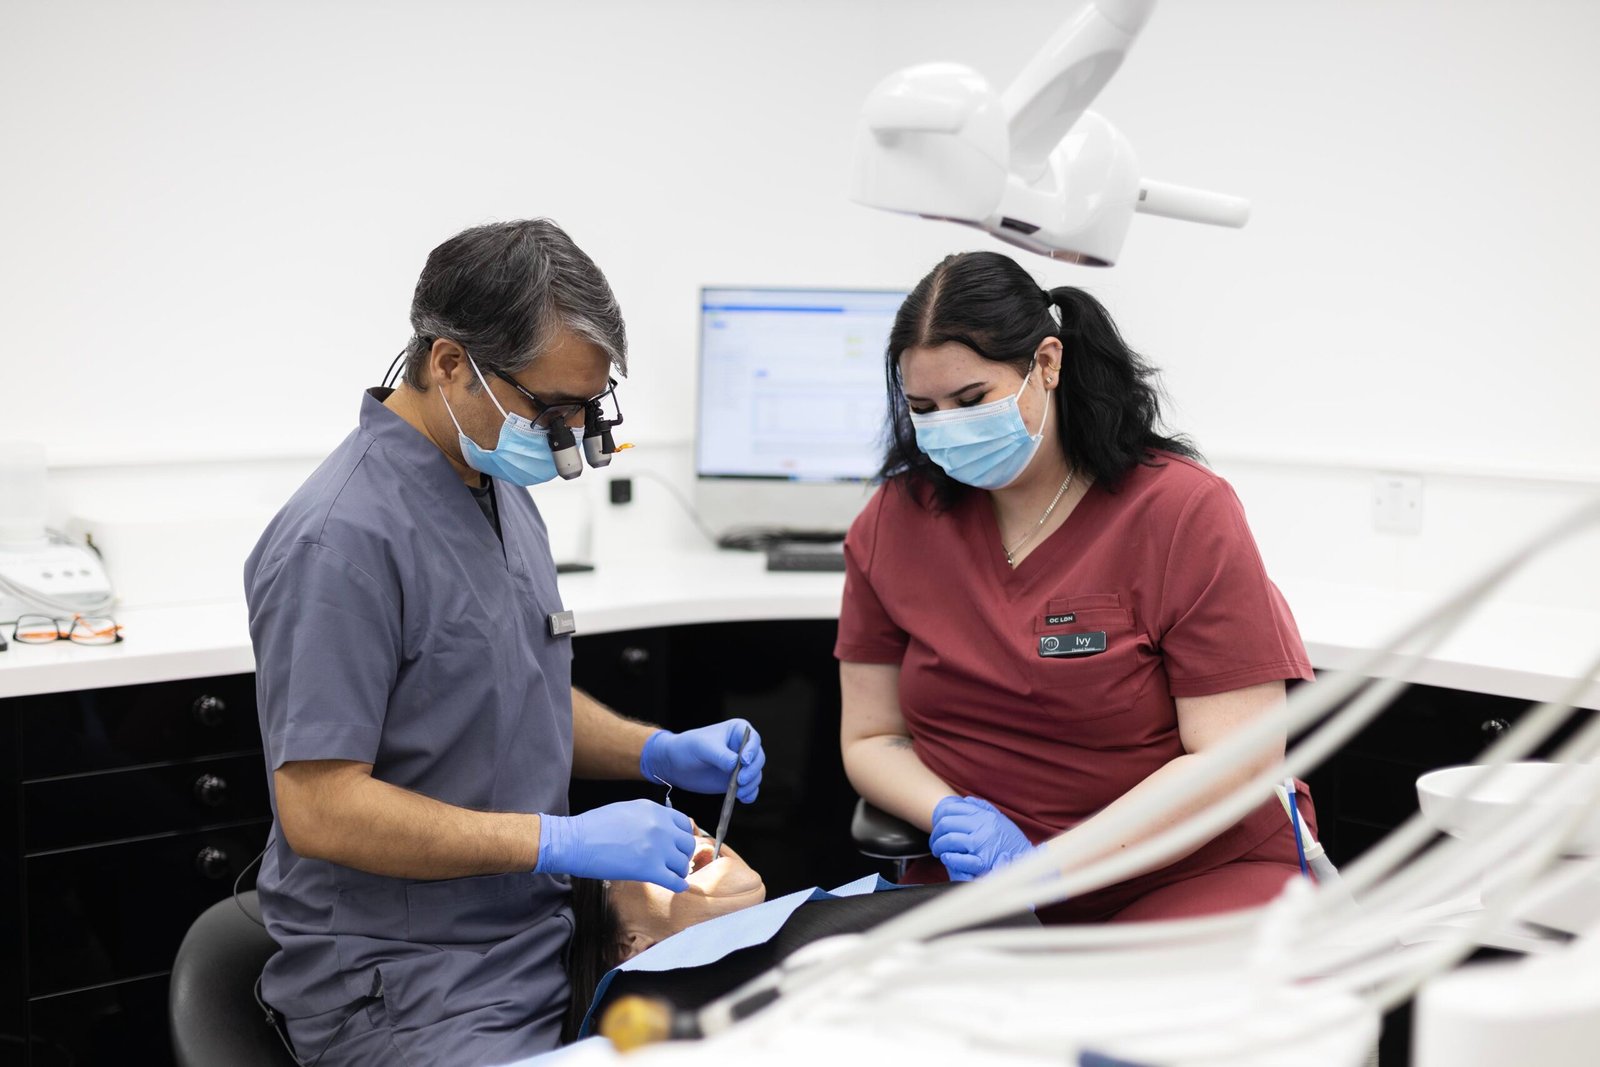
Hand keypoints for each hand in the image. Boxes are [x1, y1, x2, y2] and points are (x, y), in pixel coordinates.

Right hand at [535, 799, 695, 891]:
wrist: (575, 841)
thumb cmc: (594, 827)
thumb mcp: (627, 810)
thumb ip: (649, 817)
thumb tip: (662, 829)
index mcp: (655, 810)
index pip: (684, 824)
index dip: (682, 837)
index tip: (676, 846)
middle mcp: (661, 826)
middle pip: (687, 844)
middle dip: (682, 855)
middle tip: (673, 863)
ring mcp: (657, 848)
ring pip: (683, 864)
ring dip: (678, 871)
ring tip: (669, 875)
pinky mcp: (649, 869)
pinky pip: (676, 881)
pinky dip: (678, 886)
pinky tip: (675, 887)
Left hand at [639, 720, 764, 802]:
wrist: (674, 764)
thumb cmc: (687, 747)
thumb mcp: (702, 747)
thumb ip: (720, 755)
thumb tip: (735, 765)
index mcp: (737, 731)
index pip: (753, 739)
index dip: (752, 750)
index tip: (743, 761)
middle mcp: (743, 748)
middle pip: (758, 759)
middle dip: (752, 771)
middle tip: (740, 780)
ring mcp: (740, 765)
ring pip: (755, 775)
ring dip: (751, 784)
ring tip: (739, 792)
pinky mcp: (736, 781)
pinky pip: (749, 788)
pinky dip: (749, 794)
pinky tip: (743, 799)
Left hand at [930, 795, 1034, 880]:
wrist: (1028, 863)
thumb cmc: (1011, 842)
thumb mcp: (1000, 819)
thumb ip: (983, 808)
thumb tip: (965, 800)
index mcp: (985, 815)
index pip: (953, 809)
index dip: (940, 815)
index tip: (937, 824)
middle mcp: (983, 826)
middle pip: (947, 823)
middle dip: (936, 833)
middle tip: (934, 842)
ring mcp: (982, 844)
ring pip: (950, 839)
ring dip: (939, 846)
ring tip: (939, 851)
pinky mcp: (983, 862)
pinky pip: (960, 858)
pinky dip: (949, 857)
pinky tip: (947, 857)